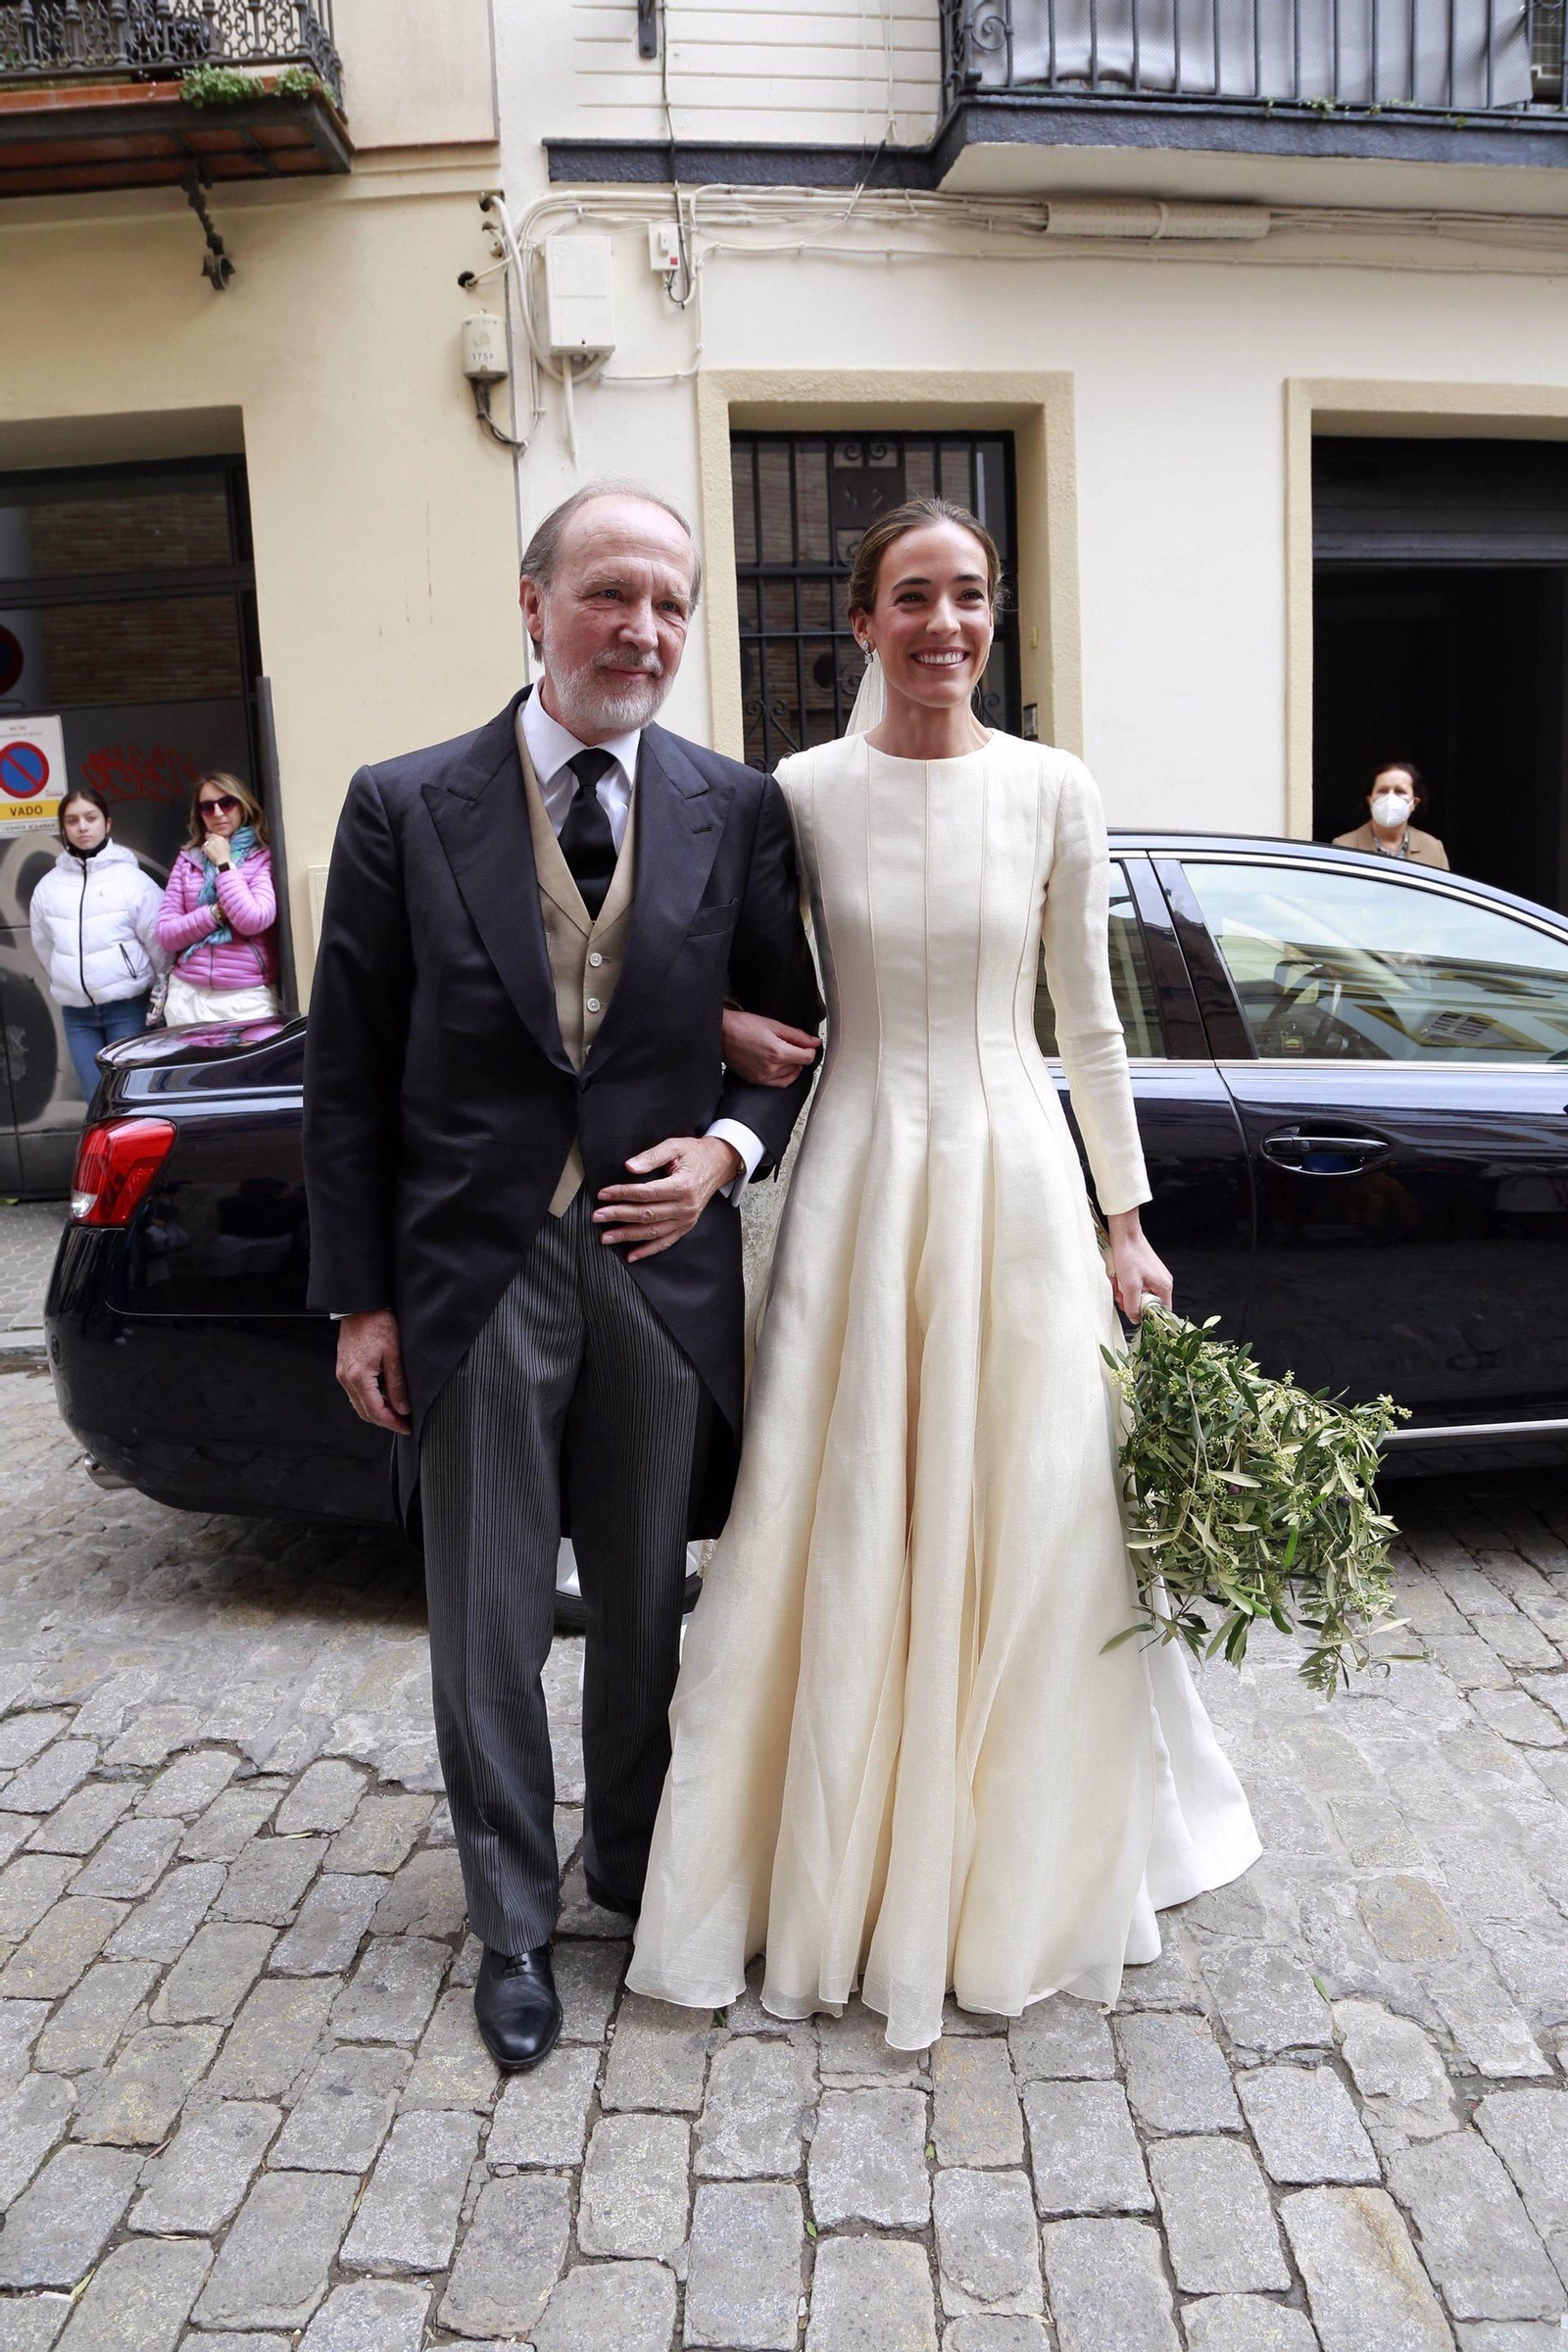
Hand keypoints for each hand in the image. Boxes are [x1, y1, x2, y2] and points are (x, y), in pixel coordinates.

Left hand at [201, 836, 231, 867]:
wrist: (223, 861)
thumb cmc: (226, 854)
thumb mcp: (227, 844)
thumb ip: (225, 839)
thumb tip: (225, 835)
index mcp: (220, 837)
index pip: (212, 834)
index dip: (210, 836)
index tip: (210, 838)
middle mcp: (215, 839)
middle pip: (208, 836)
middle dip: (208, 840)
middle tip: (209, 844)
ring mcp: (210, 843)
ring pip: (205, 842)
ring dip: (206, 845)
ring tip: (209, 849)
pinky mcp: (206, 848)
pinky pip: (203, 847)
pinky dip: (204, 849)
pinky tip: (207, 852)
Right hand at [336, 1309, 411, 1433]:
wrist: (361, 1306)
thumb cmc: (377, 1324)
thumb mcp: (394, 1355)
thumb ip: (397, 1384)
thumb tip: (403, 1407)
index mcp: (358, 1376)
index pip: (375, 1411)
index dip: (392, 1422)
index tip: (406, 1427)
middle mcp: (346, 1378)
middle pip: (364, 1412)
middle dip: (385, 1421)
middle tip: (403, 1423)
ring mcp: (342, 1374)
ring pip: (358, 1404)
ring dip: (377, 1412)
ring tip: (397, 1412)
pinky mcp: (343, 1368)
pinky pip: (355, 1393)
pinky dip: (369, 1400)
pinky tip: (383, 1398)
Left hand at [594, 1135, 742, 1261]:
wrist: (720, 1164)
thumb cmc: (695, 1153)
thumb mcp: (675, 1146)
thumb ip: (651, 1156)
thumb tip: (630, 1166)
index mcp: (682, 1186)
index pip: (646, 1193)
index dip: (622, 1194)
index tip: (603, 1194)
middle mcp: (685, 1207)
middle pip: (646, 1214)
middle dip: (618, 1215)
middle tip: (597, 1216)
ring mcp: (686, 1219)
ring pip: (652, 1231)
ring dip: (627, 1235)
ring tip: (606, 1237)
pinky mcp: (686, 1226)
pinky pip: (665, 1241)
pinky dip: (648, 1250)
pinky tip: (631, 1255)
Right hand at [722, 1008, 818, 1088]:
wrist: (722, 1033)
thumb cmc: (743, 1026)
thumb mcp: (774, 1025)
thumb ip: (797, 1035)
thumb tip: (814, 1042)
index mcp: (777, 1052)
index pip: (807, 1057)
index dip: (810, 1049)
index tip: (808, 1044)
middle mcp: (771, 1067)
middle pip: (799, 1065)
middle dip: (799, 1054)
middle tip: (790, 1043)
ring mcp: (763, 1076)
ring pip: (790, 1074)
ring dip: (791, 1064)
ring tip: (782, 1051)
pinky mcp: (756, 1080)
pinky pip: (779, 1084)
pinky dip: (785, 1076)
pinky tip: (782, 1066)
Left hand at [1106, 1210, 1172, 1322]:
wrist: (1125, 1234)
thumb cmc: (1130, 1256)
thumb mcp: (1129, 1286)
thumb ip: (1133, 1306)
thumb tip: (1135, 1319)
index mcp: (1164, 1287)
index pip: (1162, 1311)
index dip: (1147, 1316)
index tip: (1133, 1314)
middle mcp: (1162, 1282)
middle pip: (1148, 1303)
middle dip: (1131, 1302)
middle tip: (1120, 1297)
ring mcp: (1154, 1276)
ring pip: (1139, 1294)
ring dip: (1125, 1293)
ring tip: (1116, 1285)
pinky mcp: (1144, 1271)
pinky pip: (1135, 1285)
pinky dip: (1125, 1284)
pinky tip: (1117, 1279)